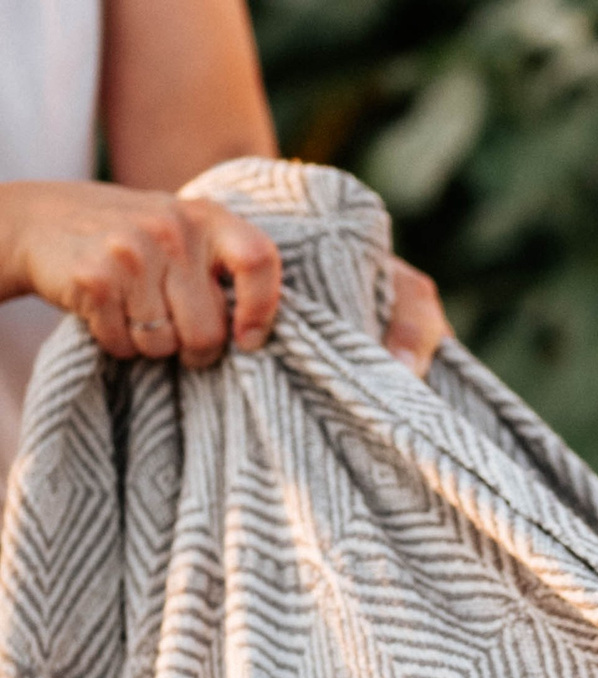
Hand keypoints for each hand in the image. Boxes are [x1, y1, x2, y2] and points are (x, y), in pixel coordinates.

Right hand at [0, 180, 454, 376]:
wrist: (39, 219)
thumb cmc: (141, 245)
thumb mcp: (198, 241)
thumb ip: (251, 278)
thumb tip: (380, 358)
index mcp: (217, 220)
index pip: (266, 266)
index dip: (267, 316)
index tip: (254, 343)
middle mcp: (179, 227)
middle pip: (214, 334)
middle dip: (197, 349)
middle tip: (176, 331)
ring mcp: (134, 248)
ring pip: (171, 344)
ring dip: (153, 347)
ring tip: (139, 316)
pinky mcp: (93, 273)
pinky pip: (123, 343)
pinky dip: (114, 343)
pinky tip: (104, 314)